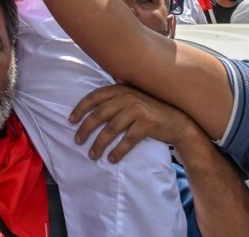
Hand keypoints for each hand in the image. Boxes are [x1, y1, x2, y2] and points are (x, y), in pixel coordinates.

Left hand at [70, 83, 194, 162]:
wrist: (178, 120)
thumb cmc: (150, 109)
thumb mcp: (132, 97)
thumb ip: (115, 96)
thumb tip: (91, 100)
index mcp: (120, 89)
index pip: (94, 97)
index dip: (80, 108)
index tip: (71, 121)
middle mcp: (127, 97)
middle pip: (99, 114)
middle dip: (85, 129)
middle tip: (77, 141)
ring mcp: (137, 110)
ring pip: (111, 129)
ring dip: (99, 144)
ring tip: (92, 155)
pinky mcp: (147, 124)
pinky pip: (128, 140)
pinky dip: (118, 151)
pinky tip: (111, 159)